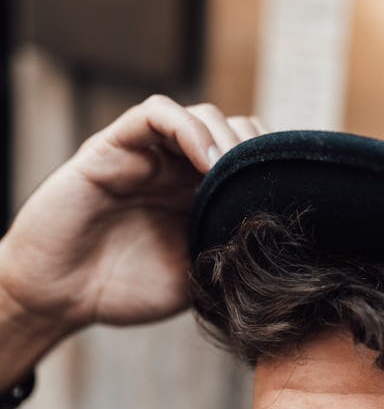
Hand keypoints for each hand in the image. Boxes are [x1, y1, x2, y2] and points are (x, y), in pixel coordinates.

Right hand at [0, 96, 261, 339]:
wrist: (62, 295)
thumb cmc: (123, 291)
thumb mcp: (195, 279)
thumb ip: (228, 253)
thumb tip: (280, 244)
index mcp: (200, 199)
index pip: (250, 164)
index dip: (276, 170)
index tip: (297, 193)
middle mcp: (178, 170)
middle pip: (235, 132)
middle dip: (259, 151)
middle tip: (270, 180)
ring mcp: (147, 154)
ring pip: (202, 116)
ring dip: (228, 137)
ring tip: (238, 173)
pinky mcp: (114, 146)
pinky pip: (156, 114)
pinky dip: (187, 126)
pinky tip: (207, 158)